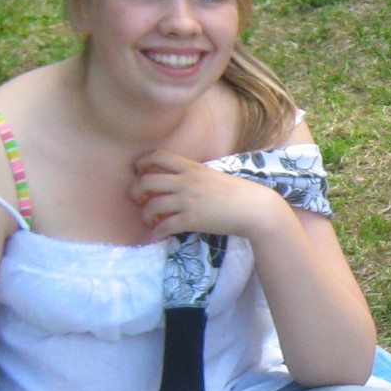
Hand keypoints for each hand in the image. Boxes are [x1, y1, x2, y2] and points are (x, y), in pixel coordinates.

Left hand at [130, 150, 282, 241]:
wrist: (254, 208)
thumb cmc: (238, 192)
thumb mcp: (213, 175)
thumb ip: (194, 175)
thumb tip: (179, 182)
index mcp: (192, 167)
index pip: (158, 156)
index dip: (142, 162)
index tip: (139, 171)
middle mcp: (185, 182)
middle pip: (147, 181)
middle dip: (136, 191)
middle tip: (139, 199)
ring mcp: (187, 201)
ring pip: (152, 206)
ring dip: (145, 215)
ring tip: (150, 220)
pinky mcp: (191, 220)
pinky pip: (165, 226)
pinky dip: (157, 232)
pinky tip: (158, 235)